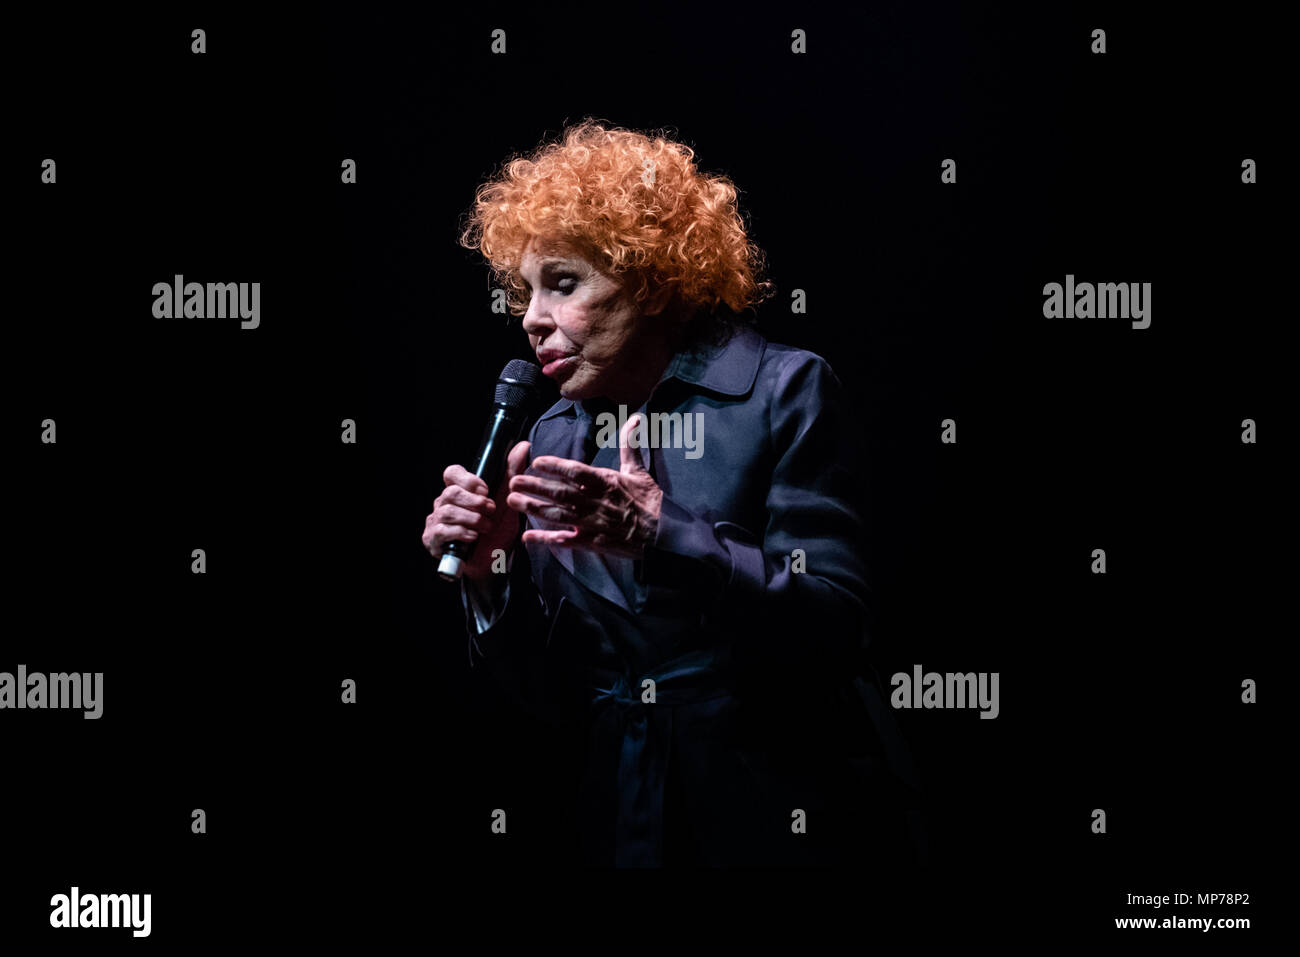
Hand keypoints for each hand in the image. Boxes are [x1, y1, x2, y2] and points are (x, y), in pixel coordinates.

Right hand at [422, 440, 530, 581]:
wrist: (494, 564)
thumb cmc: (498, 531)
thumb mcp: (509, 501)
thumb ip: (513, 473)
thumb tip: (524, 445)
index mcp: (459, 491)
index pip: (452, 472)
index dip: (468, 479)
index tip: (485, 490)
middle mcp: (444, 503)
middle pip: (451, 492)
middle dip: (476, 502)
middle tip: (492, 512)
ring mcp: (436, 521)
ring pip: (447, 511)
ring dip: (472, 519)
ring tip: (486, 528)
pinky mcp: (432, 539)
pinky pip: (441, 530)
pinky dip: (461, 533)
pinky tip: (473, 538)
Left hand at [507, 415, 662, 558]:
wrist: (662, 533)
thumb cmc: (649, 500)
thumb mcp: (638, 470)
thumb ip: (629, 444)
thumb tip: (634, 418)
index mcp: (605, 481)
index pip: (576, 471)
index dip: (555, 466)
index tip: (537, 461)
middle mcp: (594, 501)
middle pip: (560, 492)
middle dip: (535, 486)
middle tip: (514, 481)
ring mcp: (591, 522)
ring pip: (557, 514)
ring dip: (533, 508)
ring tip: (513, 501)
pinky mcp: (591, 541)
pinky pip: (565, 540)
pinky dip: (546, 539)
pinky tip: (528, 537)